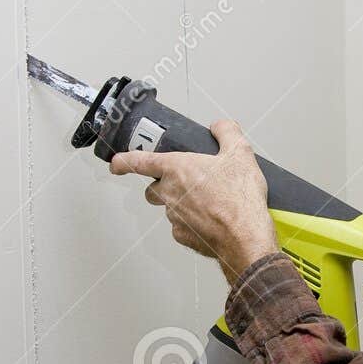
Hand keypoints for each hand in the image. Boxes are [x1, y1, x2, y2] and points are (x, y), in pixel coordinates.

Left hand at [110, 118, 278, 283]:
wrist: (245, 236)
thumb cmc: (239, 198)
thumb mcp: (240, 153)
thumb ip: (227, 133)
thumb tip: (220, 127)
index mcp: (176, 169)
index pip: (138, 161)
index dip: (123, 161)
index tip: (116, 163)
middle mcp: (169, 193)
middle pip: (153, 188)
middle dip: (164, 185)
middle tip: (188, 182)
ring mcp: (174, 216)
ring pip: (168, 207)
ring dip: (181, 203)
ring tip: (208, 201)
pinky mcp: (182, 236)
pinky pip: (180, 227)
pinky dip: (191, 223)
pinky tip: (211, 219)